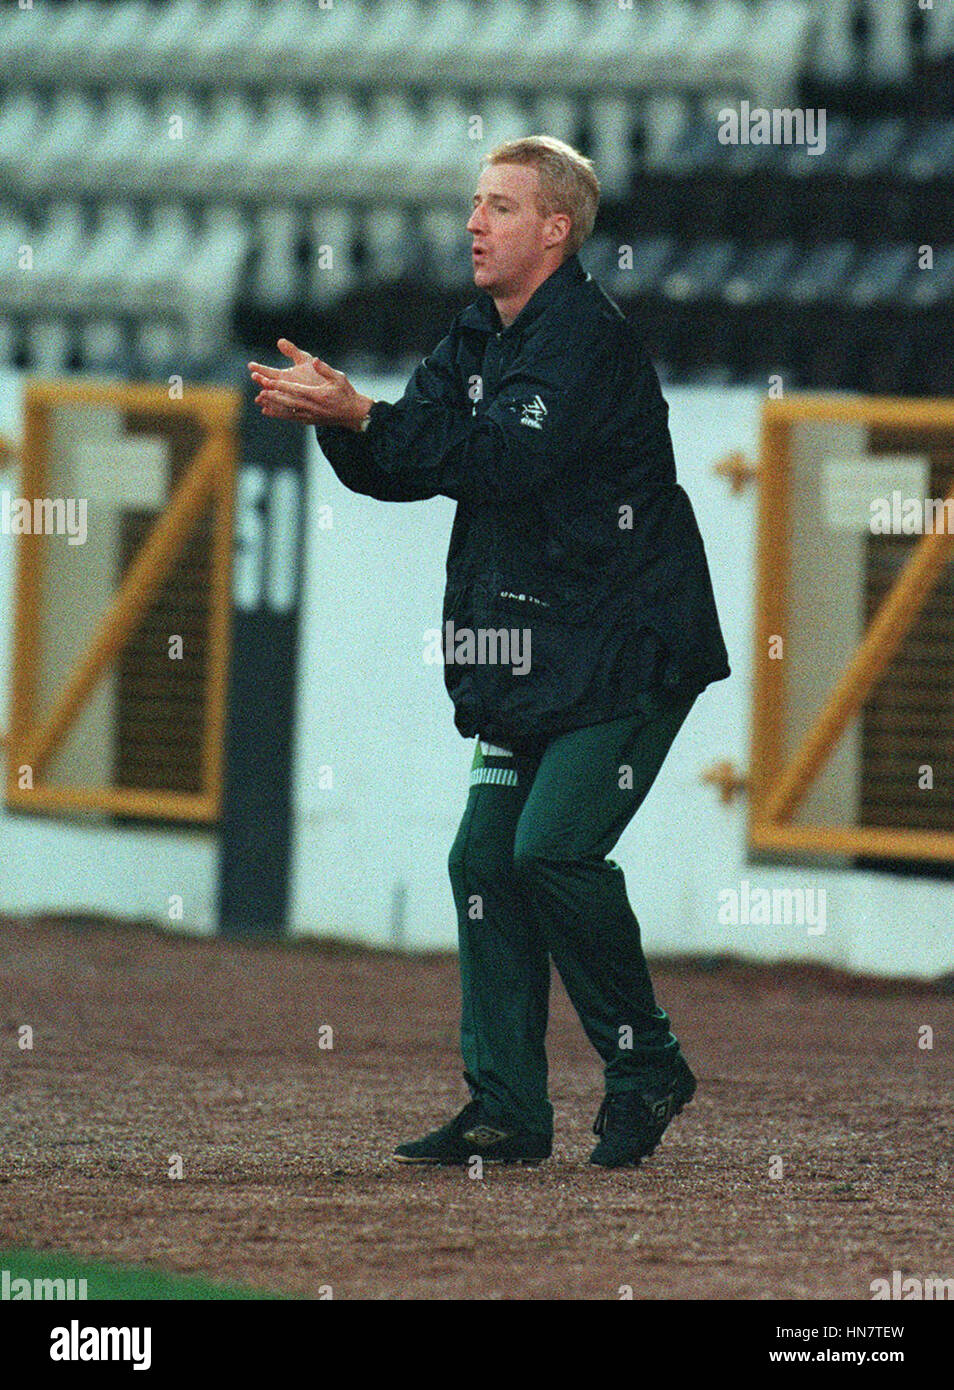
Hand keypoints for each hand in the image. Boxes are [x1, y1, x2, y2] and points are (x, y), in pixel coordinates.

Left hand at [247, 338, 372, 429]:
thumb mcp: (339, 378)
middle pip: (288, 401)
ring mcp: (309, 415)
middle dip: (273, 395)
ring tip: (260, 399)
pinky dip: (277, 414)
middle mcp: (312, 407)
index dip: (281, 385)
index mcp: (318, 395)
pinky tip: (266, 410)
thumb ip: (326, 370)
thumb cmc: (346, 393)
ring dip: (273, 405)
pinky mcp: (308, 420)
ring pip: (287, 410)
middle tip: (260, 390)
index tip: (268, 381)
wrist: (353, 414)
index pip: (295, 389)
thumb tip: (315, 360)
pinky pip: (289, 417)